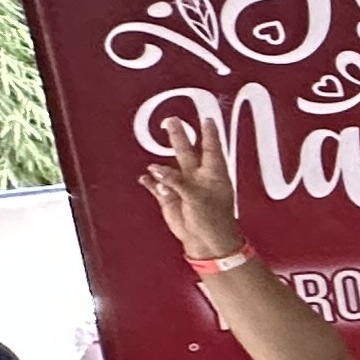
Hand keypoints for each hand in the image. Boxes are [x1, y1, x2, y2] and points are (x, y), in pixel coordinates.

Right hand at [139, 112, 243, 259]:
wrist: (205, 241)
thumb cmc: (213, 221)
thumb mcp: (197, 197)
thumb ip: (177, 182)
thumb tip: (158, 170)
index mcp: (213, 173)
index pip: (211, 147)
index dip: (209, 133)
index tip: (208, 119)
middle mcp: (198, 177)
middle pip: (187, 151)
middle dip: (180, 135)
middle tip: (173, 121)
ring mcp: (183, 187)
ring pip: (169, 167)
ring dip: (161, 161)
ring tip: (155, 151)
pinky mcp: (170, 198)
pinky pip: (157, 186)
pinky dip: (150, 181)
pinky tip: (145, 177)